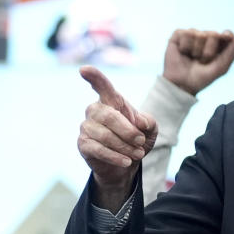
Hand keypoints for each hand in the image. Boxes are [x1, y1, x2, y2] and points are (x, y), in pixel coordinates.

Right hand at [77, 67, 157, 209]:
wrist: (126, 163)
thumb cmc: (136, 140)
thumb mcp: (150, 130)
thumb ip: (149, 122)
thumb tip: (140, 122)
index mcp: (111, 101)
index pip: (101, 85)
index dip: (93, 77)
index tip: (83, 70)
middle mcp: (95, 110)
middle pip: (109, 116)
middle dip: (128, 131)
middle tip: (141, 142)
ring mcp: (86, 127)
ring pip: (105, 136)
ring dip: (125, 147)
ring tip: (138, 154)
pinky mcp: (83, 144)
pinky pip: (99, 149)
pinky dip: (115, 157)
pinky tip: (127, 161)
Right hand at [163, 29, 233, 94]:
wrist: (182, 85)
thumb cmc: (202, 78)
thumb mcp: (220, 68)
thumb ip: (232, 52)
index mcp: (218, 46)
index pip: (226, 34)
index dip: (227, 35)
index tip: (226, 38)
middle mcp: (206, 39)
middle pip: (213, 34)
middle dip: (209, 50)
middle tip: (203, 61)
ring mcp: (192, 36)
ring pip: (199, 33)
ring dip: (196, 50)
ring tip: (192, 58)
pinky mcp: (178, 36)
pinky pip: (185, 33)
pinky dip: (185, 45)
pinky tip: (183, 53)